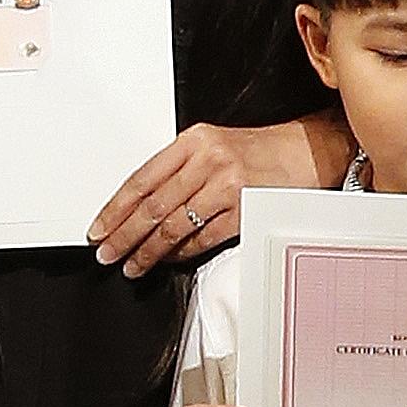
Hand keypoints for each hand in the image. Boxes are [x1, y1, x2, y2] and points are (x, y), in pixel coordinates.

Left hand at [89, 115, 327, 279]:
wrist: (307, 150)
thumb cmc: (257, 150)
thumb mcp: (211, 144)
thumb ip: (177, 168)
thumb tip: (139, 206)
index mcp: (193, 141)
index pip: (142, 179)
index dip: (115, 209)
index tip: (99, 228)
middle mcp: (208, 161)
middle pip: (154, 207)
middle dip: (125, 236)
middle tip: (107, 253)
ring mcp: (227, 187)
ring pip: (175, 227)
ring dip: (149, 251)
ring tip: (133, 265)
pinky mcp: (245, 210)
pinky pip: (203, 239)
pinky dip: (182, 253)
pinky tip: (169, 260)